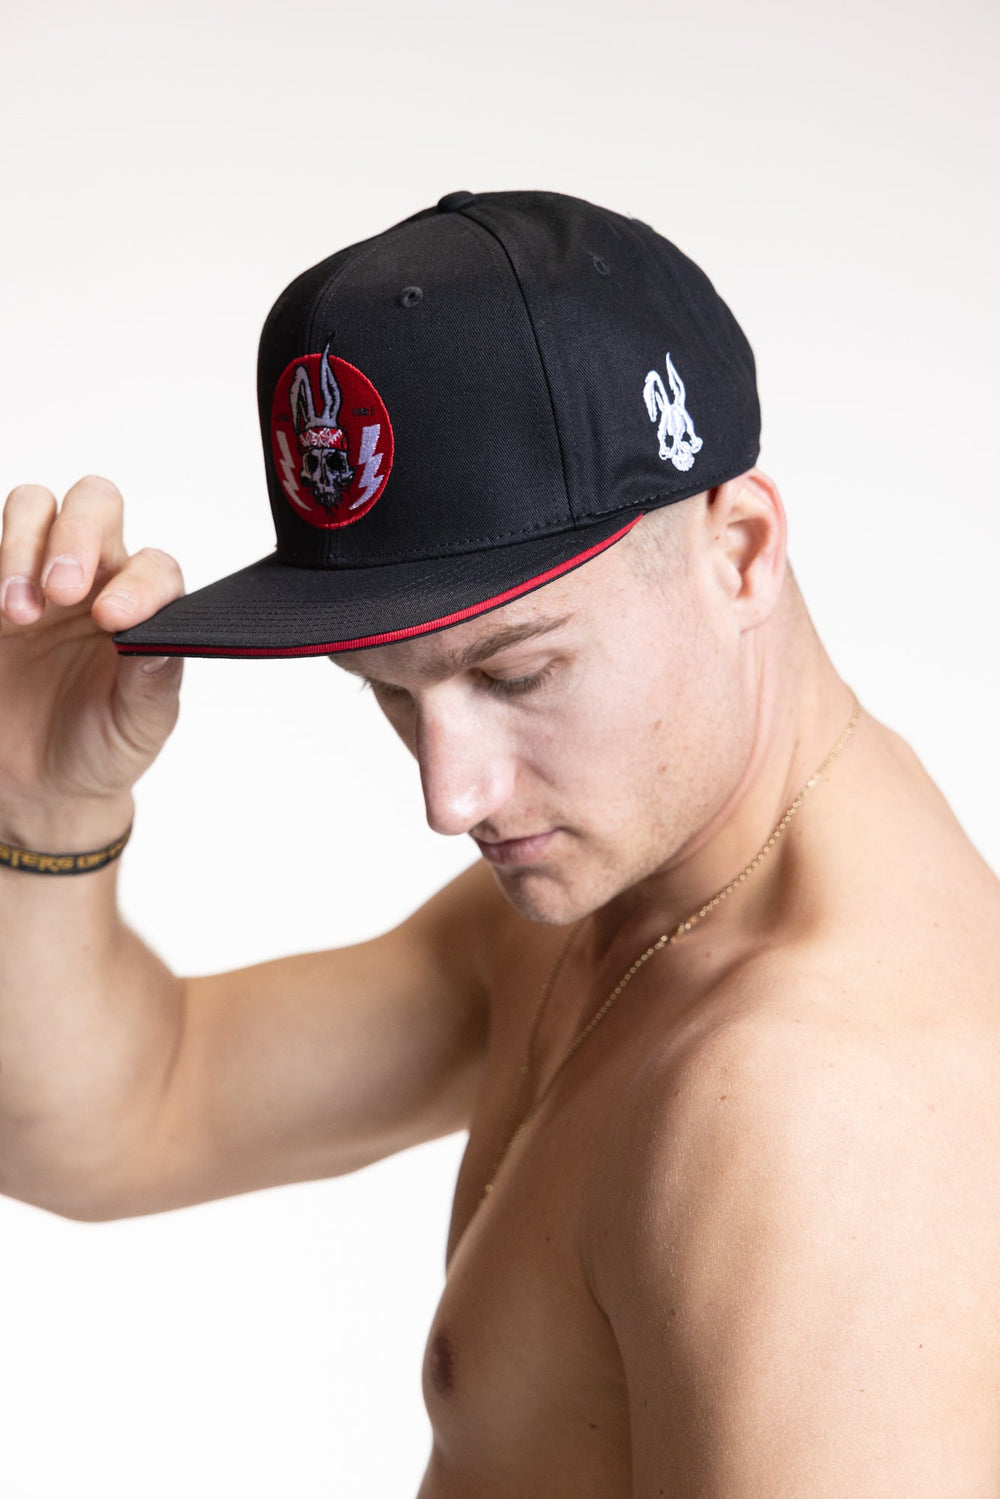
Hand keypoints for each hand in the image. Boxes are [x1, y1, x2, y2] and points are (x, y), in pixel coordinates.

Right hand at [0, 476, 185, 835]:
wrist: (42, 783)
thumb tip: (159, 639)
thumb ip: (154, 679)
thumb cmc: (103, 745)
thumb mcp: (141, 724)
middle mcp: (93, 578)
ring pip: (33, 509)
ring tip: (18, 613)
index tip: (113, 621)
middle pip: (93, 504)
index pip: (153, 566)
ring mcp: (34, 579)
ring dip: (22, 546)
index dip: (138, 584)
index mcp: (142, 604)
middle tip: (62, 591)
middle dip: (76, 533)